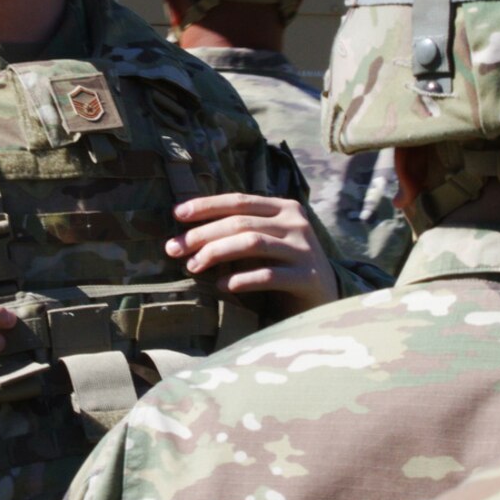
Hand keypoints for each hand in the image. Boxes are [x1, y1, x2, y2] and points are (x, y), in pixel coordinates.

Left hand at [165, 193, 338, 316]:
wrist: (325, 298)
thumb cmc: (285, 268)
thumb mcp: (267, 242)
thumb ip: (241, 231)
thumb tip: (188, 234)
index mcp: (284, 208)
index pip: (239, 200)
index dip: (206, 205)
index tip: (177, 214)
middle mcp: (296, 224)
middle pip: (241, 222)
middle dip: (202, 234)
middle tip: (174, 249)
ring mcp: (304, 250)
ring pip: (251, 242)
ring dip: (216, 253)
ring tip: (193, 266)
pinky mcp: (307, 277)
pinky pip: (267, 274)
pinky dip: (240, 279)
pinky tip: (221, 286)